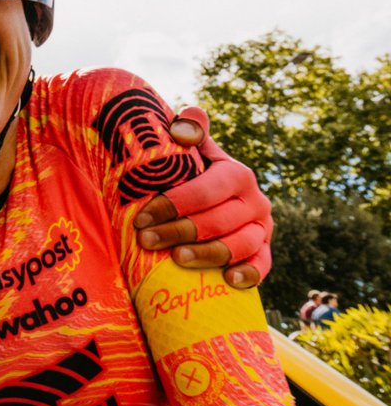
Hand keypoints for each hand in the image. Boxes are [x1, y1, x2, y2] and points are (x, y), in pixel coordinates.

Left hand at [133, 106, 272, 288]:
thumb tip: (185, 125)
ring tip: (177, 259)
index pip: (206, 190)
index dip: (174, 203)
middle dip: (179, 231)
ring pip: (239, 245)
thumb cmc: (189, 174)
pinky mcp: (264, 251)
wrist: (210, 199)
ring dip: (207, 254)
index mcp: (237, 174)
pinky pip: (262, 266)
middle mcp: (255, 201)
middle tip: (146, 240)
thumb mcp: (189, 151)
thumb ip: (188, 130)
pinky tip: (228, 280)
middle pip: (218, 220)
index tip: (142, 218)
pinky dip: (249, 273)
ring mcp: (262, 228)